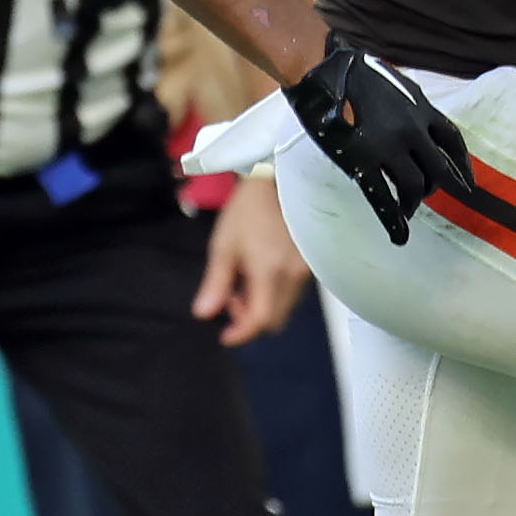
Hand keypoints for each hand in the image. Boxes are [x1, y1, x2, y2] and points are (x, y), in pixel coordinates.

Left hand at [195, 174, 310, 344]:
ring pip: (285, 308)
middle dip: (251, 319)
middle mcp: (294, 277)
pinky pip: (293, 293)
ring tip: (245, 281)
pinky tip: (262, 273)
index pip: (261, 320)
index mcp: (270, 272)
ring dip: (263, 306)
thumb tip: (203, 314)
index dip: (242, 334)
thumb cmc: (247, 210)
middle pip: (275, 320)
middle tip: (231, 298)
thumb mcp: (224, 245)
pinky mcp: (312, 264)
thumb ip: (215, 283)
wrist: (279, 180)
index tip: (225, 335)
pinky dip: (275, 294)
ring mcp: (307, 271)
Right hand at [284, 40, 474, 245]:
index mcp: (421, 108)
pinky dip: (393, 221)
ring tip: (407, 210)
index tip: (467, 182)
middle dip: (438, 188)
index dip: (462, 166)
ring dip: (414, 203)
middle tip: (432, 197)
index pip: (453, 142)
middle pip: (439, 170)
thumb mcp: (395, 82)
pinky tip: (399, 236)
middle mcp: (412, 129)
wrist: (323, 69)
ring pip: (415, 186)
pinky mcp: (362, 161)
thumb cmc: (354, 70)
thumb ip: (410, 102)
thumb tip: (419, 114)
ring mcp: (388, 147)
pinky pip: (383, 197)